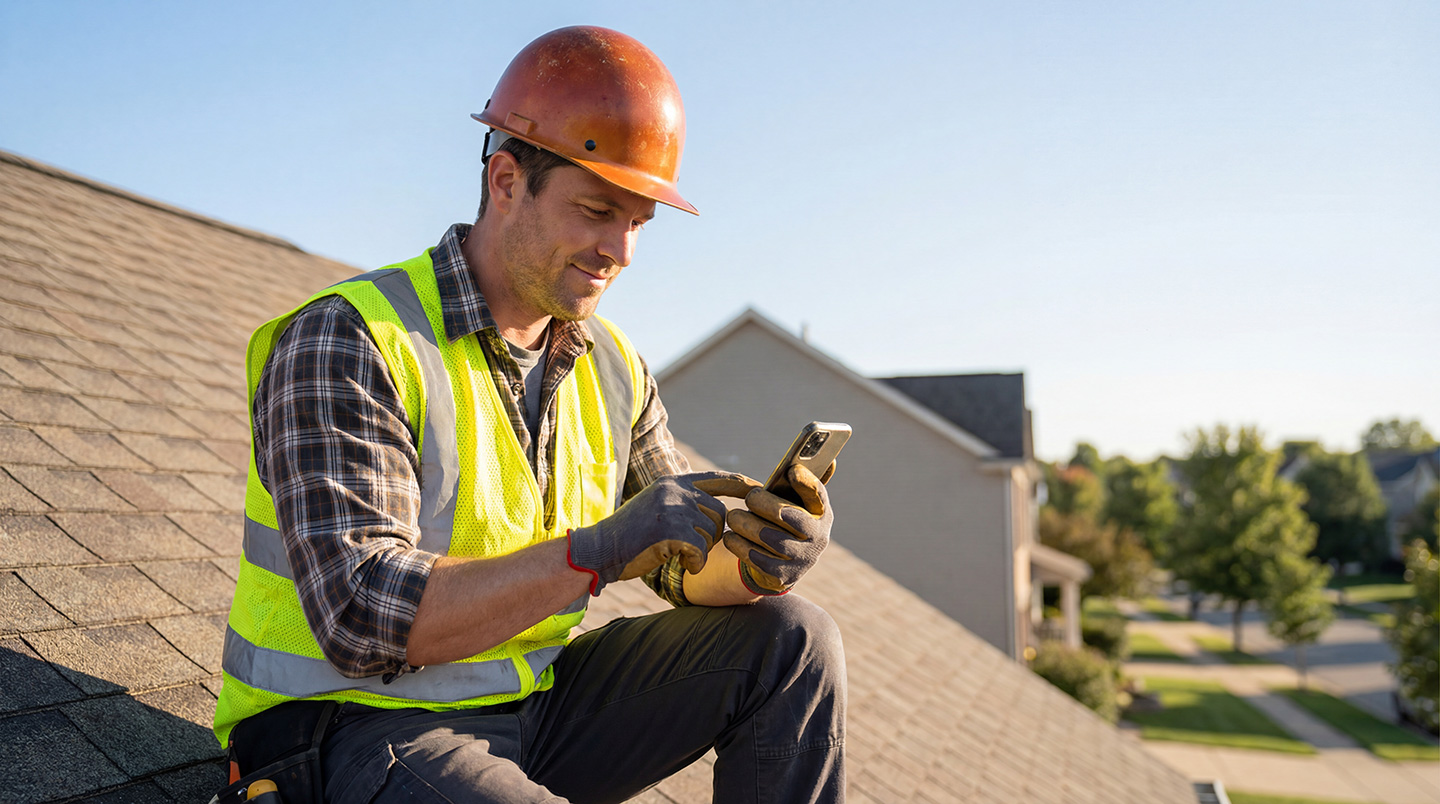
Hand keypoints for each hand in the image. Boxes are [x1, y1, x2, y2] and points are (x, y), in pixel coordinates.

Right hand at [568, 470, 758, 594]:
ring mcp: (673, 508)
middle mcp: (675, 490)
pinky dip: (694, 564)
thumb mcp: (656, 506)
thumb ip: (682, 502)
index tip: (759, 489)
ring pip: (712, 534)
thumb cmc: (629, 536)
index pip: (717, 478)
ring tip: (676, 553)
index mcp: (672, 482)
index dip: (741, 484)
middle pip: (719, 514)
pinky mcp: (671, 530)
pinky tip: (678, 563)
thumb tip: (716, 511)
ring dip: (700, 551)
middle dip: (711, 535)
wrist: (600, 550)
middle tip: (688, 547)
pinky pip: (701, 552)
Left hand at [725, 463, 833, 593]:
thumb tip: (830, 461)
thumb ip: (803, 482)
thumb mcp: (793, 501)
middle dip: (766, 504)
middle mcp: (819, 537)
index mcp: (821, 513)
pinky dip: (741, 546)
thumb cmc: (784, 520)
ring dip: (748, 525)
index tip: (791, 470)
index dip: (806, 481)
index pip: (818, 494)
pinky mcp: (785, 576)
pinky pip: (760, 560)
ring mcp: (803, 559)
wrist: (781, 562)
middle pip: (792, 517)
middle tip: (749, 497)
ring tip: (733, 517)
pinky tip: (730, 537)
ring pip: (772, 540)